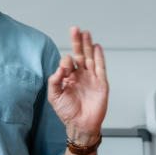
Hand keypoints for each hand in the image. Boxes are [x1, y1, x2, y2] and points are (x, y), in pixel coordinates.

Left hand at [47, 27, 107, 145]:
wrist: (81, 125)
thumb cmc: (67, 112)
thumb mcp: (54, 96)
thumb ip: (54, 81)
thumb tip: (60, 69)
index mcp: (68, 78)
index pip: (67, 62)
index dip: (65, 63)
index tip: (64, 70)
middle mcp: (80, 76)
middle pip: (79, 54)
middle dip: (77, 42)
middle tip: (75, 29)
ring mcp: (91, 78)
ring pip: (90, 57)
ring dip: (88, 45)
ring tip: (85, 33)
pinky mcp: (101, 83)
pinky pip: (101, 67)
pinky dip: (99, 57)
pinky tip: (96, 47)